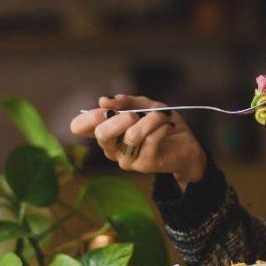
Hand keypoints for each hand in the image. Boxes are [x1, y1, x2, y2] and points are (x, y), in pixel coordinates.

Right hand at [70, 94, 205, 188]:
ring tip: (162, 116)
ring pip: (132, 135)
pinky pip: (151, 139)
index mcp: (106, 132)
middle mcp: (111, 148)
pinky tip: (168, 125)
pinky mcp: (145, 164)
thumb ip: (125, 101)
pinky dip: (162, 126)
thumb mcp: (144, 106)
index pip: (79, 127)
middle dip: (120, 118)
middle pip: (101, 134)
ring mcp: (127, 159)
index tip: (106, 109)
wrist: (186, 144)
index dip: (88, 116)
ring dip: (151, 119)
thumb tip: (103, 100)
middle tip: (135, 114)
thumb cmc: (161, 124)